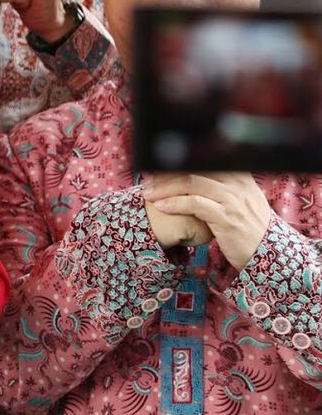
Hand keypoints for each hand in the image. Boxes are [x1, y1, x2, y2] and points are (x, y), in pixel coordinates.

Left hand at [144, 173, 271, 269]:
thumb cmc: (249, 228)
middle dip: (165, 174)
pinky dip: (175, 203)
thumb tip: (194, 177)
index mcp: (239, 176)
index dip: (177, 163)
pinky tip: (161, 207)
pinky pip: (195, 204)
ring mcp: (233, 200)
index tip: (156, 168)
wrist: (269, 254)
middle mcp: (237, 184)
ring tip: (149, 193)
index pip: (203, 162)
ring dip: (165, 188)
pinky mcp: (227, 217)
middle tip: (146, 180)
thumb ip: (223, 187)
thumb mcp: (241, 201)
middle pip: (193, 169)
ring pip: (191, 184)